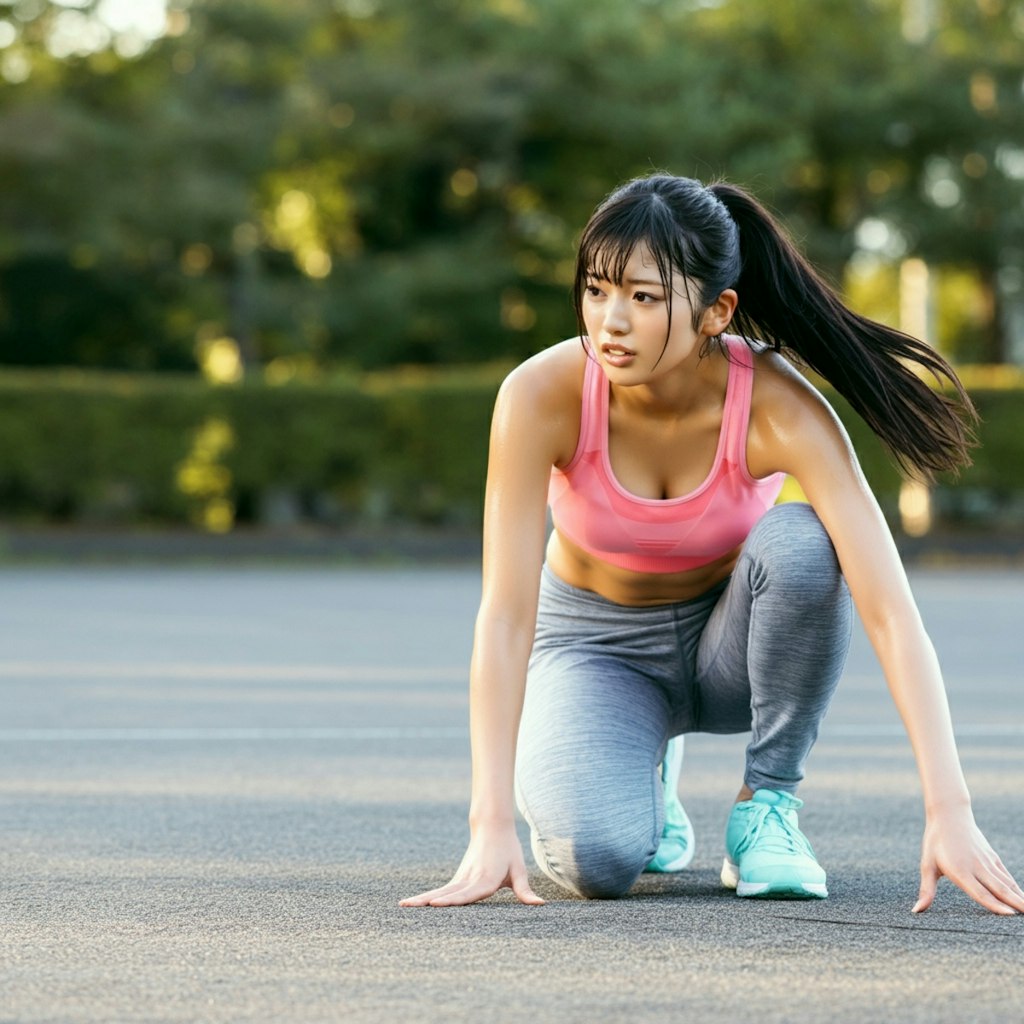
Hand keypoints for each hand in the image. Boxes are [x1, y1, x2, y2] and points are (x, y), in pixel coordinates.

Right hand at [400, 823, 544, 907]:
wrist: (493, 827)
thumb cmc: (508, 851)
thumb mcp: (519, 870)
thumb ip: (525, 890)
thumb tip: (541, 904)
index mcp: (485, 879)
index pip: (468, 893)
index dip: (452, 900)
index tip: (435, 903)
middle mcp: (470, 879)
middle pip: (447, 893)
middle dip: (428, 901)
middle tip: (409, 906)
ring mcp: (461, 878)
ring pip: (440, 891)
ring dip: (422, 898)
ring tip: (404, 904)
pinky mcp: (458, 878)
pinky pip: (441, 890)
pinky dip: (427, 897)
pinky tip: (413, 903)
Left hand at [913, 807, 1023, 914]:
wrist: (949, 814)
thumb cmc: (935, 842)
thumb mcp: (927, 865)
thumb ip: (926, 890)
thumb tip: (916, 911)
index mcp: (960, 871)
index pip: (980, 892)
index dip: (995, 905)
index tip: (1010, 915)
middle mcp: (977, 867)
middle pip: (1000, 890)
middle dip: (1016, 905)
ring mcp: (987, 862)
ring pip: (1007, 883)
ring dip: (1020, 898)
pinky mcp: (993, 857)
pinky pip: (1006, 876)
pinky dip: (1016, 888)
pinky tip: (1023, 898)